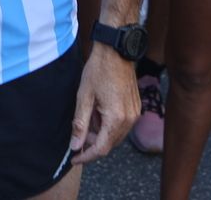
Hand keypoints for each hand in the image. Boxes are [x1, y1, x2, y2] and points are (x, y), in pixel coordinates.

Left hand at [69, 45, 138, 164]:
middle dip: (92, 143)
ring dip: (100, 133)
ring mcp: (134, 114)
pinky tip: (99, 111)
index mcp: (116, 119)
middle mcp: (129, 120)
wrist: (115, 52)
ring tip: (89, 115)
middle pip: (109, 143)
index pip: (101, 149)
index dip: (86, 156)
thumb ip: (80, 124)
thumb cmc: (98, 71)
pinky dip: (108, 124)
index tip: (74, 158)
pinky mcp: (136, 108)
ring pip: (115, 135)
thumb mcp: (84, 97)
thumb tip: (75, 145)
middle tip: (78, 132)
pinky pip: (121, 125)